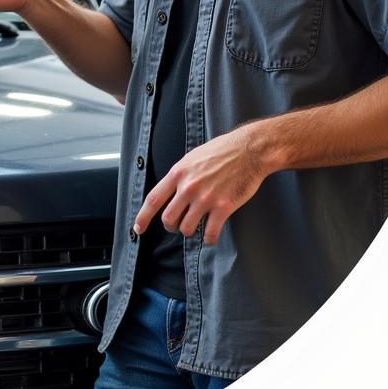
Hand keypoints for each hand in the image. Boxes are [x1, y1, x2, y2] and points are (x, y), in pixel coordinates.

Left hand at [133, 126, 269, 244]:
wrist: (249, 150)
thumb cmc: (221, 151)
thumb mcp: (192, 158)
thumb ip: (180, 175)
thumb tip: (170, 191)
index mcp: (178, 173)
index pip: (154, 199)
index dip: (143, 217)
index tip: (138, 228)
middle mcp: (188, 187)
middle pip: (168, 218)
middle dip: (171, 226)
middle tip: (177, 225)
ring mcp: (205, 198)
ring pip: (187, 228)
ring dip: (190, 231)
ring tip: (197, 226)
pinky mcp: (223, 207)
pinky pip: (209, 233)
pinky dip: (208, 239)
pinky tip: (210, 235)